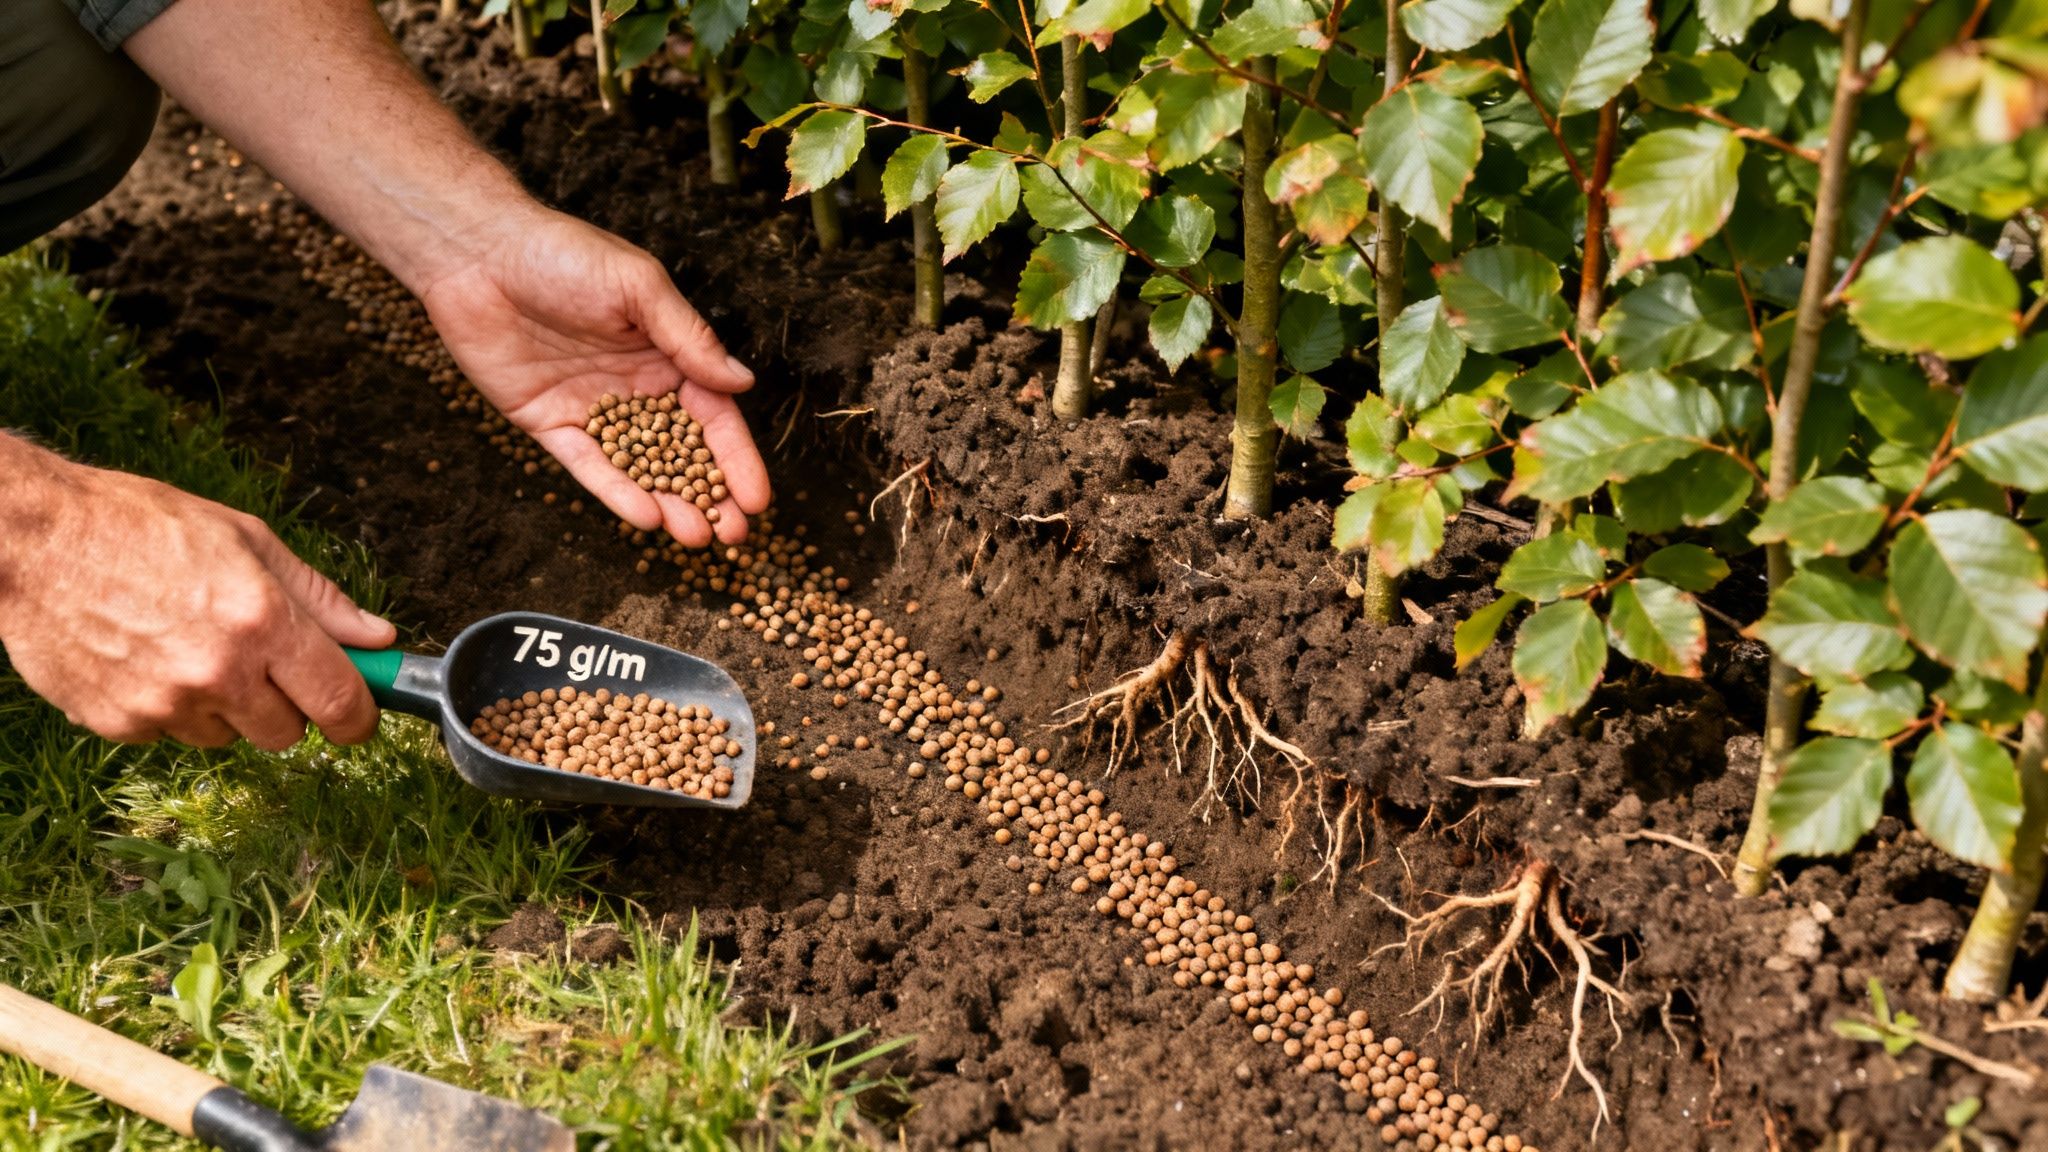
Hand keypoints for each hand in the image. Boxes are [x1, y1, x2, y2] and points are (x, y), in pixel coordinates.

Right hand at [0, 446, 396, 748]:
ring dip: (223, 706)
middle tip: (259, 661)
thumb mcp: (247, 541)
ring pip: (227, 736)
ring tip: (187, 645)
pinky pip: (170, 734)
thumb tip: (378, 639)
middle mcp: (218, 671)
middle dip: (285, 704)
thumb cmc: (143, 526)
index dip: (359, 718)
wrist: (33, 540)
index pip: (340, 701)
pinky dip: (168, 708)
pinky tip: (145, 657)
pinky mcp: (118, 724)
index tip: (359, 717)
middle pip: (287, 732)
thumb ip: (319, 598)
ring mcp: (164, 704)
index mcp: (261, 621)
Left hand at [417, 208, 770, 546]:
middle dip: (710, 496)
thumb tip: (742, 383)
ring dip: (668, 504)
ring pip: (639, 469)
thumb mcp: (638, 287)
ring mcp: (594, 410)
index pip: (714, 416)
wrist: (479, 254)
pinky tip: (644, 517)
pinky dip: (615, 492)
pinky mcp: (550, 425)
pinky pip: (588, 466)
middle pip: (682, 453)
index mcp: (667, 355)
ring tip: (694, 538)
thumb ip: (688, 337)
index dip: (736, 458)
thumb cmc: (565, 254)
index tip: (756, 498)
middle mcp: (636, 389)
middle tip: (734, 536)